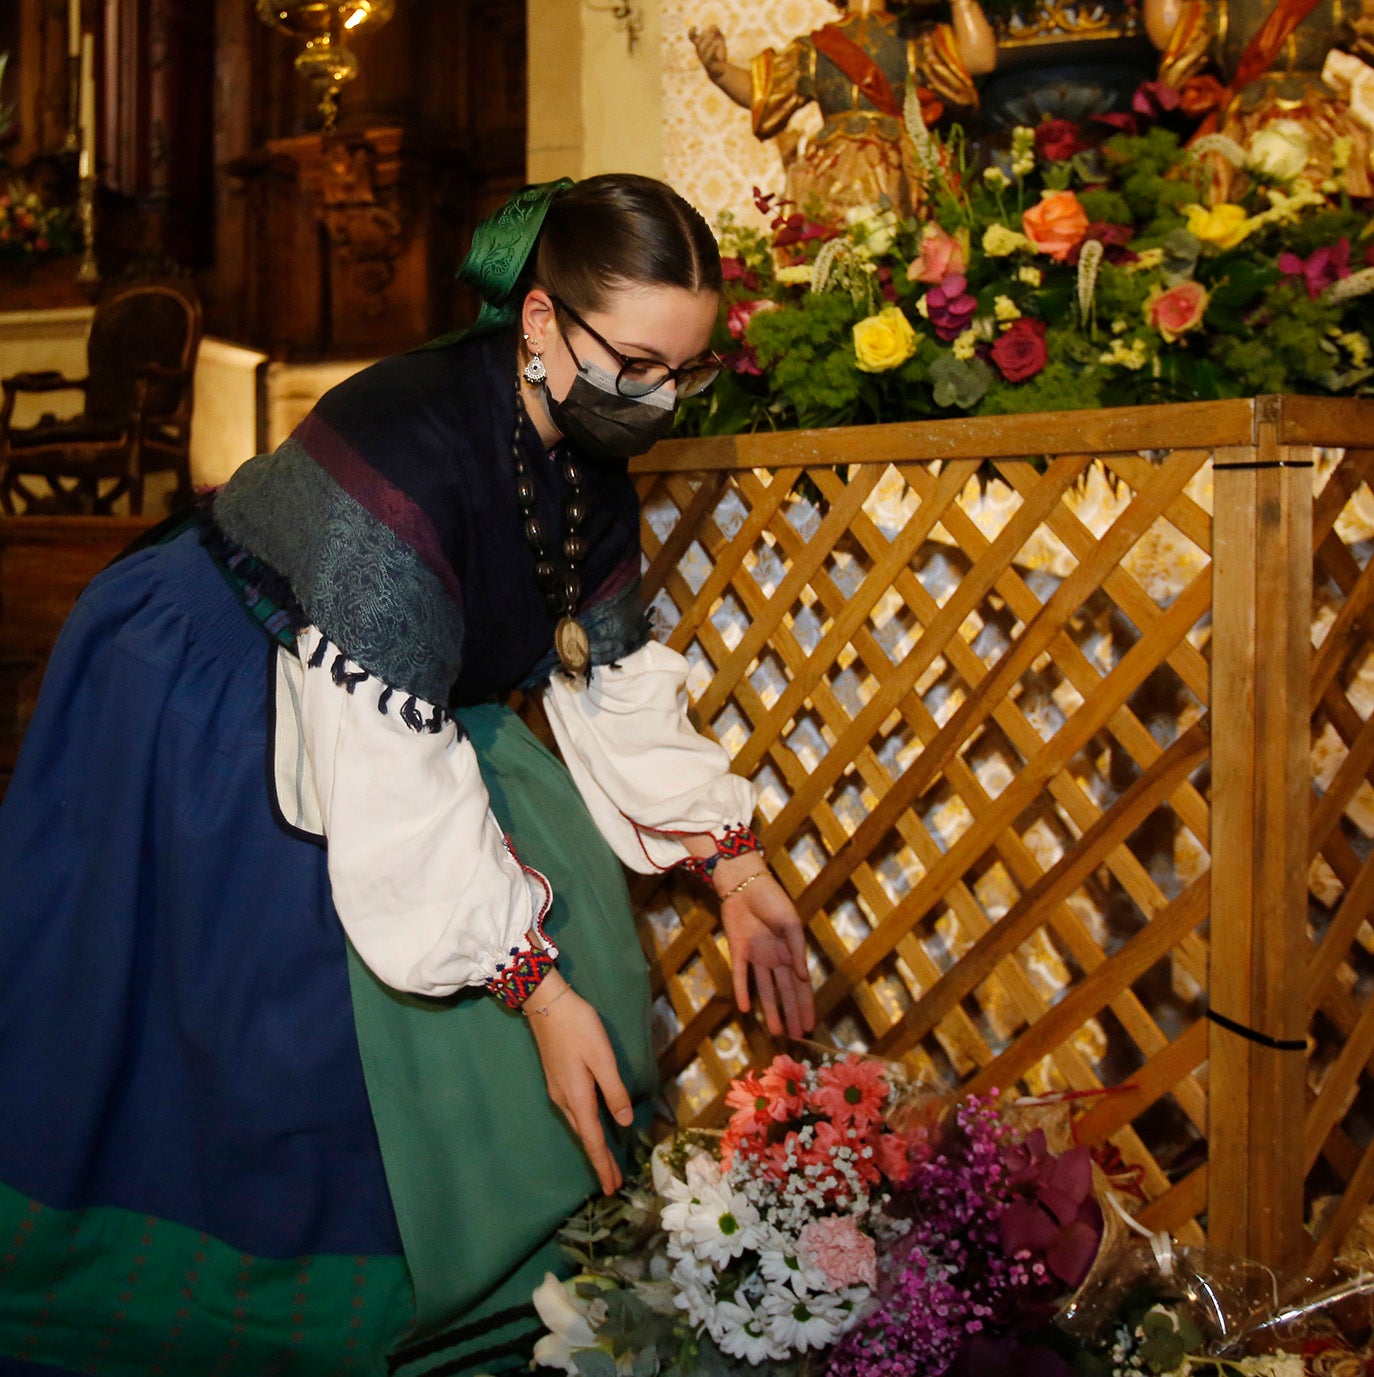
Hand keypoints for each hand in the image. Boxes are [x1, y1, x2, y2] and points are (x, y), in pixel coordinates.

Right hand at [525, 975, 633, 1194]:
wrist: (546, 1004)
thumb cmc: (578, 1028)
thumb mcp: (602, 1058)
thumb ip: (614, 1091)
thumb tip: (623, 1123)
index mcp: (578, 1097)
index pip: (594, 1140)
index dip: (604, 1164)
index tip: (613, 1188)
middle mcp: (565, 1100)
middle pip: (586, 1138)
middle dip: (600, 1161)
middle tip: (614, 1184)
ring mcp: (558, 1091)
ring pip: (580, 1127)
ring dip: (594, 1146)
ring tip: (607, 1162)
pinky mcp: (558, 1080)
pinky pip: (575, 1115)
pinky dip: (587, 1129)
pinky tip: (594, 1128)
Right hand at [688, 24, 728, 79]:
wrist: (721, 70)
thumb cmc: (719, 54)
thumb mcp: (720, 39)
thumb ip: (716, 31)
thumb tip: (713, 27)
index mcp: (700, 44)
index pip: (691, 37)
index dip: (691, 32)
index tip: (695, 27)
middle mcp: (699, 51)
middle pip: (698, 41)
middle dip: (705, 35)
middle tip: (714, 34)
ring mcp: (703, 58)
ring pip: (702, 48)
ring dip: (709, 41)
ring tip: (717, 40)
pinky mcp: (708, 65)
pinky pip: (707, 57)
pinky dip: (712, 49)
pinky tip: (717, 44)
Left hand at [716, 864, 814, 1039]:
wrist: (745, 884)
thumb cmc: (773, 900)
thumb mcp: (790, 924)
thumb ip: (797, 950)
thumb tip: (805, 978)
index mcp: (791, 952)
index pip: (800, 986)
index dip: (806, 1006)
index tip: (810, 1026)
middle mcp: (775, 958)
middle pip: (785, 993)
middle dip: (791, 1015)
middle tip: (796, 1037)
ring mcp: (756, 957)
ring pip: (765, 990)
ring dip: (770, 1010)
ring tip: (776, 1032)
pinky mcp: (738, 951)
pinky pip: (741, 975)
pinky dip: (742, 991)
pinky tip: (745, 1009)